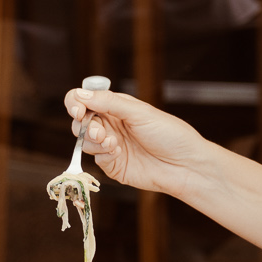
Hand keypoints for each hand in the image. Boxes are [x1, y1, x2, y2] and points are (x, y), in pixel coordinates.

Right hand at [62, 87, 212, 196]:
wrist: (185, 165)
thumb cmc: (169, 134)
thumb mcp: (139, 112)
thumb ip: (109, 102)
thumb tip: (81, 95)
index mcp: (116, 107)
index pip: (84, 100)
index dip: (75, 103)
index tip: (78, 110)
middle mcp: (111, 125)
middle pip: (79, 122)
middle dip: (84, 126)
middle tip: (99, 132)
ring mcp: (110, 146)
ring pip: (84, 142)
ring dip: (93, 141)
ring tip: (112, 143)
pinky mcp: (113, 166)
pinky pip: (96, 159)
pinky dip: (103, 154)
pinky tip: (119, 152)